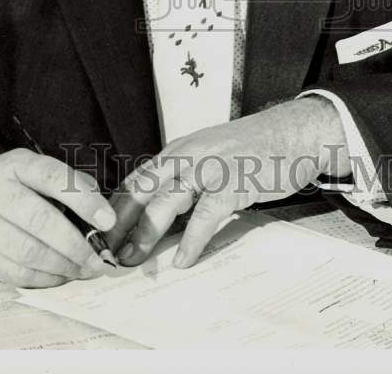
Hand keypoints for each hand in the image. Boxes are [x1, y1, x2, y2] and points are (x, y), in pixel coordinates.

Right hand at [0, 149, 115, 287]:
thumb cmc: (4, 187)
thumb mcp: (29, 170)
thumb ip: (64, 184)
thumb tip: (100, 213)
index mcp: (15, 166)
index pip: (52, 177)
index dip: (83, 199)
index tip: (107, 220)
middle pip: (41, 221)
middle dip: (77, 244)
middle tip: (99, 259)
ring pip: (29, 253)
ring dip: (64, 266)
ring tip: (85, 270)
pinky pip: (16, 274)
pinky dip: (45, 278)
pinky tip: (61, 275)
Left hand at [108, 96, 347, 268]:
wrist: (292, 132)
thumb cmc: (250, 149)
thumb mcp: (207, 156)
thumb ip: (183, 180)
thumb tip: (156, 217)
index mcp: (177, 151)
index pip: (134, 180)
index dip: (113, 209)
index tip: (98, 234)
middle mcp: (187, 156)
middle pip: (140, 191)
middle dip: (118, 224)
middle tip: (102, 253)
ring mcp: (209, 168)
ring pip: (165, 202)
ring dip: (144, 234)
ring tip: (131, 259)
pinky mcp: (233, 183)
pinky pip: (205, 216)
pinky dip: (191, 240)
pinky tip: (183, 260)